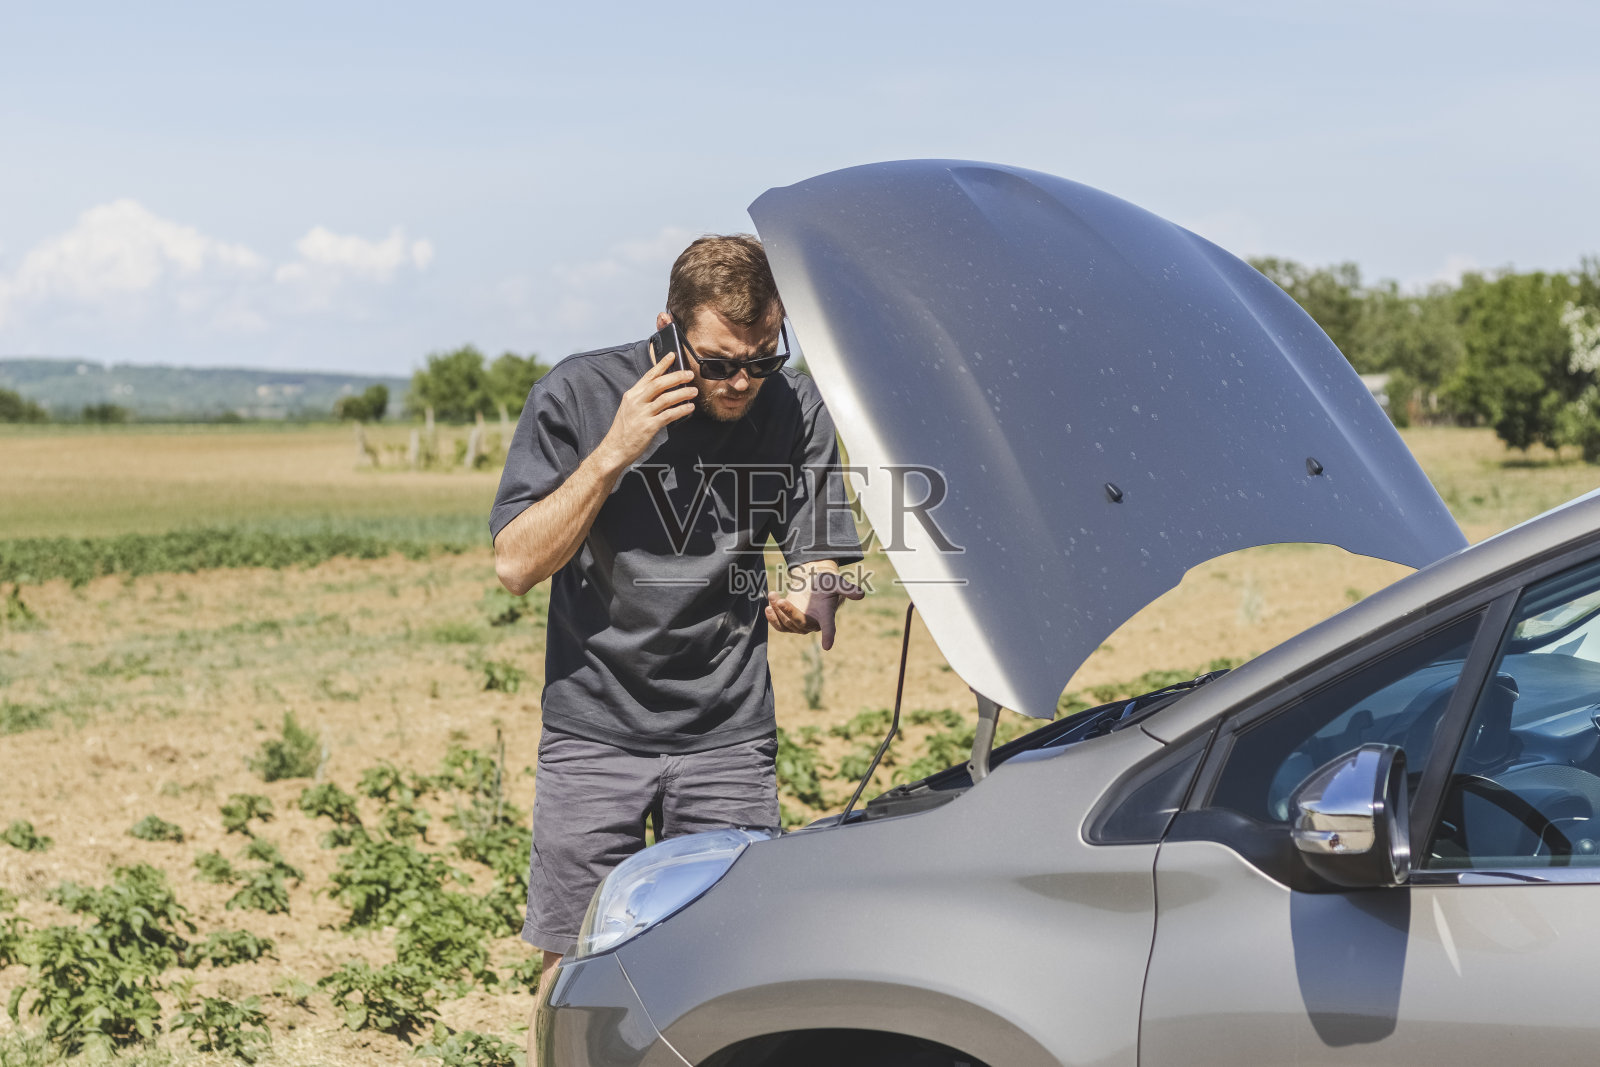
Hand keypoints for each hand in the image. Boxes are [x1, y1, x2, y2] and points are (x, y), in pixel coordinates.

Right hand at [595, 351, 696, 470]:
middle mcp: (636, 402)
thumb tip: (662, 391)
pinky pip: (668, 415)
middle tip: (689, 374)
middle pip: (659, 383)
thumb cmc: (623, 431)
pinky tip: (689, 408)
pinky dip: (681, 410)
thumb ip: (643, 399)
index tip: (672, 356)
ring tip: (693, 391)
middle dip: (677, 377)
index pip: (649, 375)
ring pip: (666, 398)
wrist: (614, 449)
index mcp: (632, 395)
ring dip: (682, 393)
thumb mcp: (629, 409)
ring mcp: (642, 414)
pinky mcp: (649, 427)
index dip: (662, 364)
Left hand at [766, 563, 864, 650]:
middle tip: (780, 599)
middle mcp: (814, 623)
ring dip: (778, 611)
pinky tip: (768, 607)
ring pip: (787, 624)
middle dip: (789, 613)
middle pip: (800, 624)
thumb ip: (847, 588)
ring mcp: (800, 624)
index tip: (827, 646)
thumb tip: (861, 594)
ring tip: (773, 595)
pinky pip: (780, 626)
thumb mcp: (837, 582)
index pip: (829, 627)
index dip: (829, 636)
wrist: (813, 583)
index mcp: (827, 615)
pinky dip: (772, 619)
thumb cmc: (827, 583)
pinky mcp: (789, 622)